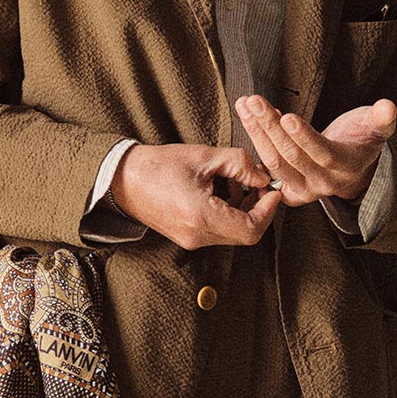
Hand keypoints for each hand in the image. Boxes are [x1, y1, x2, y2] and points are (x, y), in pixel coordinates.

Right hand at [110, 140, 284, 249]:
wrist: (123, 179)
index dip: (268, 211)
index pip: (251, 229)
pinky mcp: (188, 238)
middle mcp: (197, 235)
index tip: (272, 190)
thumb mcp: (204, 156)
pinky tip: (223, 191)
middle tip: (260, 185)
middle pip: (245, 235)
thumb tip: (263, 176)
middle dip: (258, 210)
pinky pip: (219, 231)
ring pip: (233, 234)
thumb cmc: (159, 165)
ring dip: (244, 211)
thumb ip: (240, 165)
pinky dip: (229, 214)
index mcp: (201, 216)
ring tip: (239, 184)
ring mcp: (191, 240)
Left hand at [233, 93, 396, 205]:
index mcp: (348, 168)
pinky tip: (248, 119)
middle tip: (255, 102)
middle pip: (292, 157)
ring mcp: (305, 189)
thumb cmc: (362, 139)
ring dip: (257, 133)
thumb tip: (388, 107)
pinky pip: (268, 169)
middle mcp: (325, 183)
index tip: (287, 116)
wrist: (351, 166)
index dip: (305, 137)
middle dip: (270, 128)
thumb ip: (381, 119)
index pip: (323, 154)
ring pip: (275, 163)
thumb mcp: (377, 127)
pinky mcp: (290, 191)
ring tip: (246, 105)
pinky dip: (257, 144)